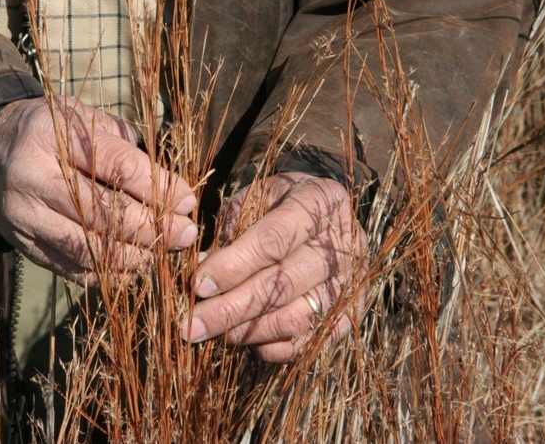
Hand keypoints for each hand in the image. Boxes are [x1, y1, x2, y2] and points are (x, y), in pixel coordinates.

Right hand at [0, 98, 197, 279]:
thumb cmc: (53, 131)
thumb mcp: (85, 119)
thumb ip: (126, 149)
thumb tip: (174, 193)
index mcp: (51, 135)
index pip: (117, 167)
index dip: (159, 188)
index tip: (188, 201)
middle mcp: (32, 178)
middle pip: (102, 214)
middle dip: (152, 228)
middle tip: (186, 233)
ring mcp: (24, 217)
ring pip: (88, 249)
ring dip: (135, 256)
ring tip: (165, 252)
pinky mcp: (25, 245)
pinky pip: (72, 269)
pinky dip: (109, 274)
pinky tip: (135, 266)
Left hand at [182, 172, 366, 361]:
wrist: (325, 216)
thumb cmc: (279, 204)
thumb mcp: (255, 197)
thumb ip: (231, 228)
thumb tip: (203, 270)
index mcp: (320, 201)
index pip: (274, 240)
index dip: (233, 265)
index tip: (198, 284)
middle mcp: (345, 243)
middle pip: (283, 284)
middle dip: (231, 308)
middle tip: (192, 323)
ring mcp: (352, 282)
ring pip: (296, 318)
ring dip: (247, 331)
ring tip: (211, 332)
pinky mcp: (351, 314)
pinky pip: (309, 341)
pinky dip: (272, 347)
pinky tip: (241, 339)